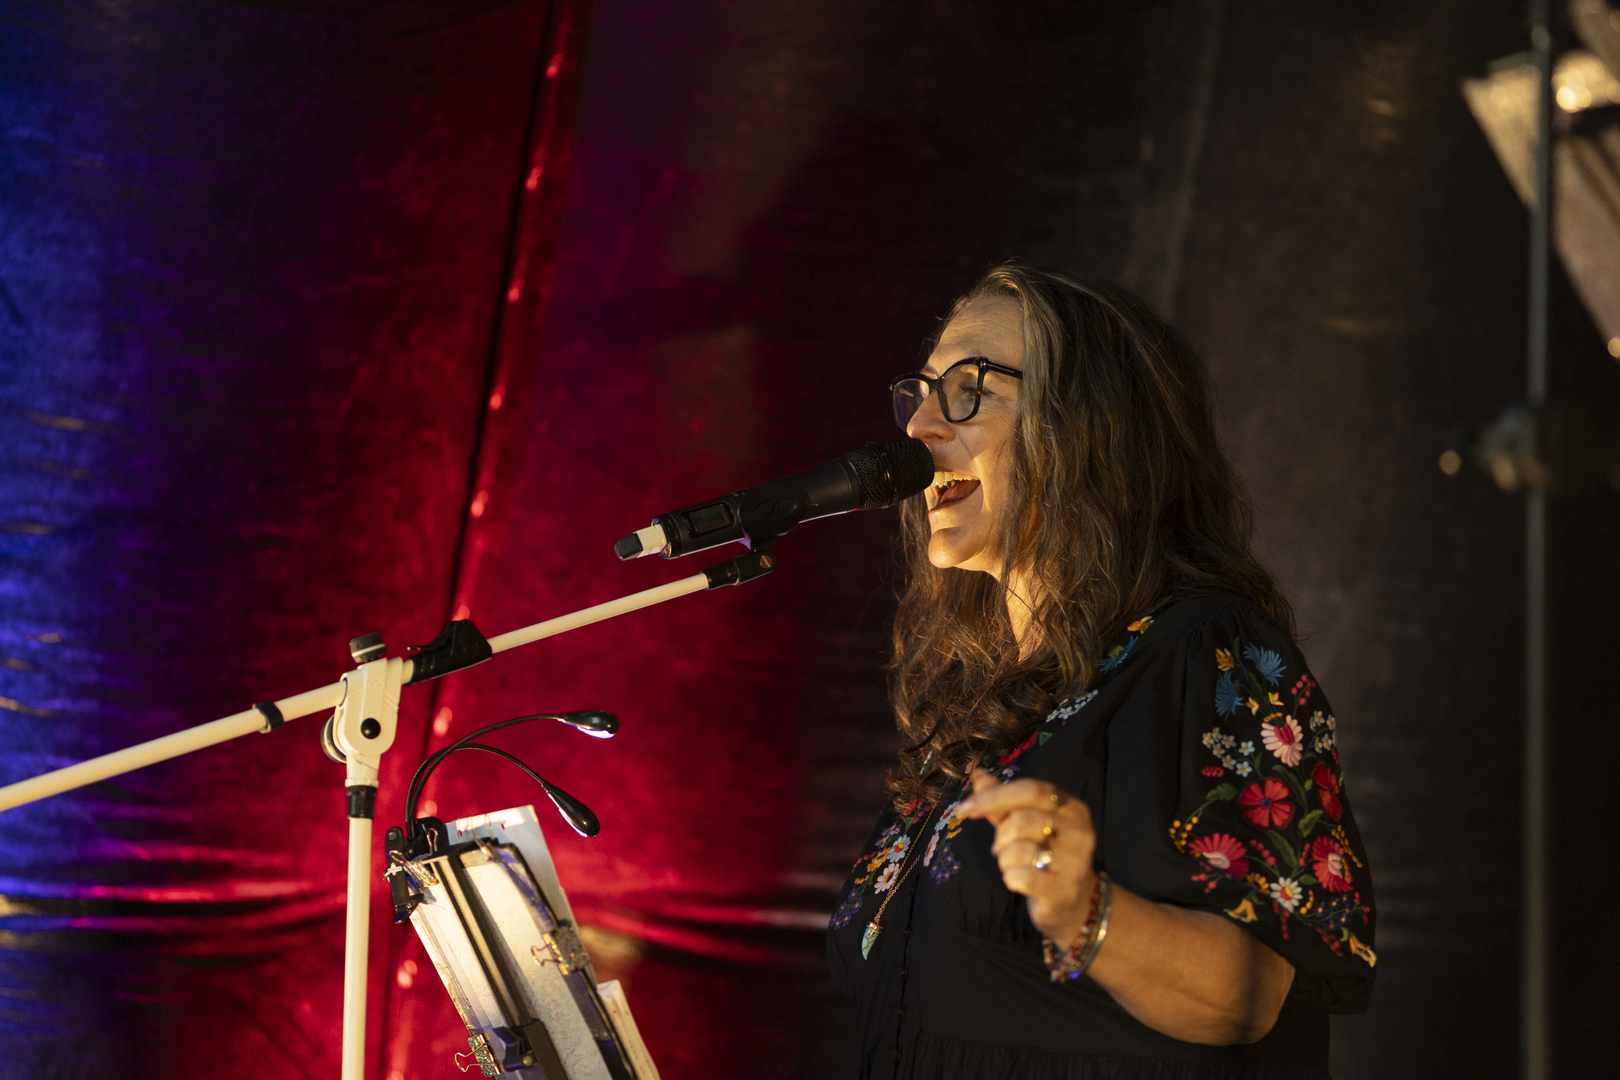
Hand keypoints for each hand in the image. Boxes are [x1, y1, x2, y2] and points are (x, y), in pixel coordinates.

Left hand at [958, 769, 1097, 946]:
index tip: (964, 808)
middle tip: (1001, 847)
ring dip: (1005, 858)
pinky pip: (1020, 877)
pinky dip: (1010, 878)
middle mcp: (1079, 830)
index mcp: (1071, 806)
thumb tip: (976, 773)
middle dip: (1001, 835)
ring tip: (1015, 864)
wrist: (1074, 903)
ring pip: (1018, 849)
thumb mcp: (1025, 823)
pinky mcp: (1064, 889)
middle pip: (1021, 819)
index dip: (994, 796)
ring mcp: (1075, 861)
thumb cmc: (1045, 855)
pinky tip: (1020, 881)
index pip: (1030, 789)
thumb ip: (1001, 800)